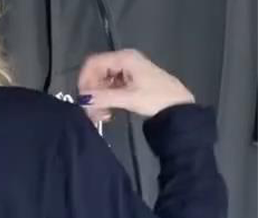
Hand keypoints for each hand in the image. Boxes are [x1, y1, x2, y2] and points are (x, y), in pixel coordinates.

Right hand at [78, 49, 194, 119]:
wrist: (177, 107)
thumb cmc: (156, 98)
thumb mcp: (129, 98)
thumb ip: (104, 97)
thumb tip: (83, 100)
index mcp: (124, 58)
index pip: (93, 63)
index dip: (85, 80)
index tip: (84, 100)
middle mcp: (123, 61)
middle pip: (96, 73)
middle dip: (91, 93)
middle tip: (93, 113)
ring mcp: (126, 71)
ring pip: (101, 83)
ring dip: (97, 99)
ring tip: (102, 116)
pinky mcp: (128, 82)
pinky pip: (109, 88)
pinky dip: (105, 100)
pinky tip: (108, 113)